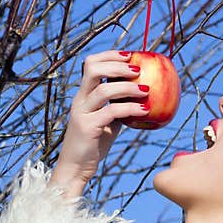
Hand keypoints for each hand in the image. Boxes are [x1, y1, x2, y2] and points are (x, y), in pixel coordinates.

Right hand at [54, 50, 149, 182]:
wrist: (76, 167)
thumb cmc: (94, 144)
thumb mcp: (108, 121)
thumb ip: (119, 107)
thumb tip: (144, 97)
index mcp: (84, 94)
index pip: (90, 63)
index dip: (110, 55)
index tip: (130, 55)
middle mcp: (80, 100)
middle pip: (92, 68)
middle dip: (117, 65)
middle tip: (138, 69)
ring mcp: (82, 113)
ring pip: (103, 90)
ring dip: (128, 87)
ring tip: (146, 89)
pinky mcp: (88, 127)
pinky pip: (111, 112)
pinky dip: (130, 108)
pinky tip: (145, 110)